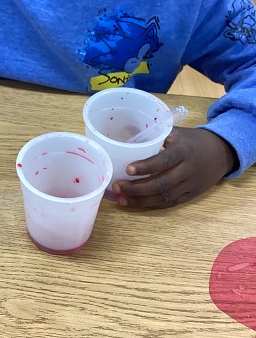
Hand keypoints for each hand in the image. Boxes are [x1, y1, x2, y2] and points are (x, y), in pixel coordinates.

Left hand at [112, 127, 236, 208]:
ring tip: (121, 199)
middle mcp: (188, 170)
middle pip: (161, 183)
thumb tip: (127, 139)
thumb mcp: (177, 133)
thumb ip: (156, 135)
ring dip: (141, 200)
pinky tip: (136, 203)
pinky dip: (152, 204)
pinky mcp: (191, 195)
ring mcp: (190, 185)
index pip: (163, 161)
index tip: (127, 169)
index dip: (146, 166)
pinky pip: (170, 203)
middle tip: (116, 187)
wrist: (222, 152)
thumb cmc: (193, 141)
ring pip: (164, 197)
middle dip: (136, 188)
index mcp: (183, 151)